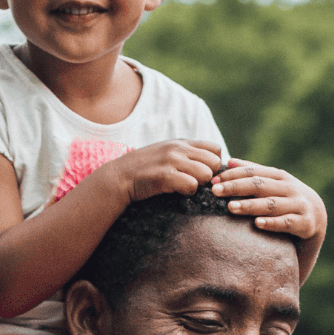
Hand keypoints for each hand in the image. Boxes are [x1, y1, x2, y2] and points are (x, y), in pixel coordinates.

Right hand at [100, 139, 223, 201]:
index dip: (213, 163)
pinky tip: (176, 191)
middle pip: (215, 163)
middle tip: (194, 182)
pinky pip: (192, 185)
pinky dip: (187, 192)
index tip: (202, 173)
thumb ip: (187, 154)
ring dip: (198, 185)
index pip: (215, 149)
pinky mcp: (165, 175)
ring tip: (183, 186)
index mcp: (181, 142)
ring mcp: (171, 160)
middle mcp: (178, 148)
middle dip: (208, 176)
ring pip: (206, 174)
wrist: (117, 177)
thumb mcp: (167, 153)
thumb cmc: (145, 169)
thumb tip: (213, 164)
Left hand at [213, 159, 327, 238]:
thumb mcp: (273, 182)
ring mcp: (297, 204)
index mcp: (278, 176)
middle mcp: (288, 188)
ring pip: (271, 204)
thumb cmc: (286, 198)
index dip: (232, 175)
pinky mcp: (304, 223)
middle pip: (259, 185)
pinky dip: (272, 223)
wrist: (316, 216)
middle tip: (215, 191)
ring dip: (250, 205)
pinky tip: (257, 223)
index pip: (253, 172)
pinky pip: (286, 223)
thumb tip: (229, 161)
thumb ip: (253, 172)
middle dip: (236, 187)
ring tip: (231, 207)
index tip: (213, 181)